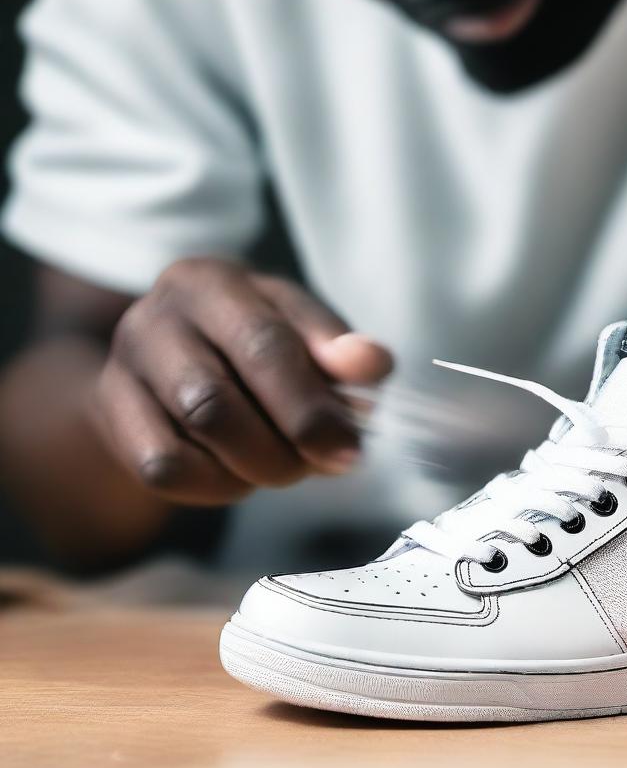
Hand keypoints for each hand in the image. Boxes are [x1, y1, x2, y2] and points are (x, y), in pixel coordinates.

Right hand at [93, 259, 391, 503]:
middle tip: (328, 462)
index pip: (264, 345)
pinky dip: (216, 484)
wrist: (177, 367)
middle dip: (286, 444)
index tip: (351, 448)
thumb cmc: (257, 344)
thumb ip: (342, 348)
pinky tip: (239, 473)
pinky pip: (164, 469)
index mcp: (212, 283)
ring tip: (288, 464)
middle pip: (216, 400)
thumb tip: (372, 364)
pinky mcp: (112, 416)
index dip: (311, 405)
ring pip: (192, 437)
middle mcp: (156, 316)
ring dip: (258, 464)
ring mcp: (125, 367)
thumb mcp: (305, 332)